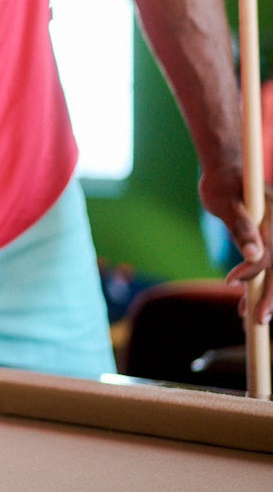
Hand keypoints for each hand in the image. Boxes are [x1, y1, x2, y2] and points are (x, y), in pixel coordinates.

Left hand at [200, 169, 272, 322]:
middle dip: (270, 296)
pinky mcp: (269, 242)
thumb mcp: (227, 202)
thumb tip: (254, 256)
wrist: (228, 171)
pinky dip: (258, 285)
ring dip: (265, 296)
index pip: (270, 253)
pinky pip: (268, 267)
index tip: (230, 283)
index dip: (252, 271)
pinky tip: (246, 303)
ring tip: (250, 319)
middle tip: (257, 320)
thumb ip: (241, 227)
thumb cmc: (224, 183)